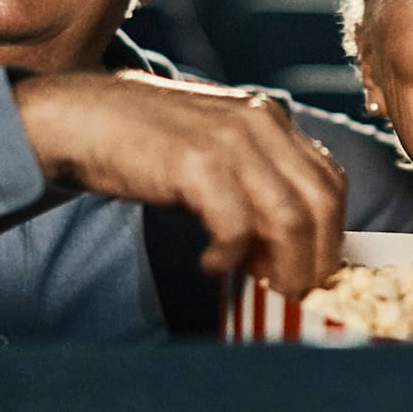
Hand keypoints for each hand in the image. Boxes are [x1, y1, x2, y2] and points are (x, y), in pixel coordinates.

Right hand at [14, 70, 345, 297]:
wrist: (81, 117)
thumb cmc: (146, 143)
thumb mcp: (215, 147)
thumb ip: (254, 180)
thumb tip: (286, 247)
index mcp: (270, 118)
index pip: (329, 181)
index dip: (331, 234)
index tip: (315, 272)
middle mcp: (259, 122)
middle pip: (321, 202)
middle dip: (317, 258)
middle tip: (297, 294)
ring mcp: (230, 139)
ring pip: (290, 217)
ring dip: (283, 265)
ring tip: (263, 287)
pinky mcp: (197, 162)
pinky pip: (236, 224)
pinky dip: (230, 255)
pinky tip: (211, 263)